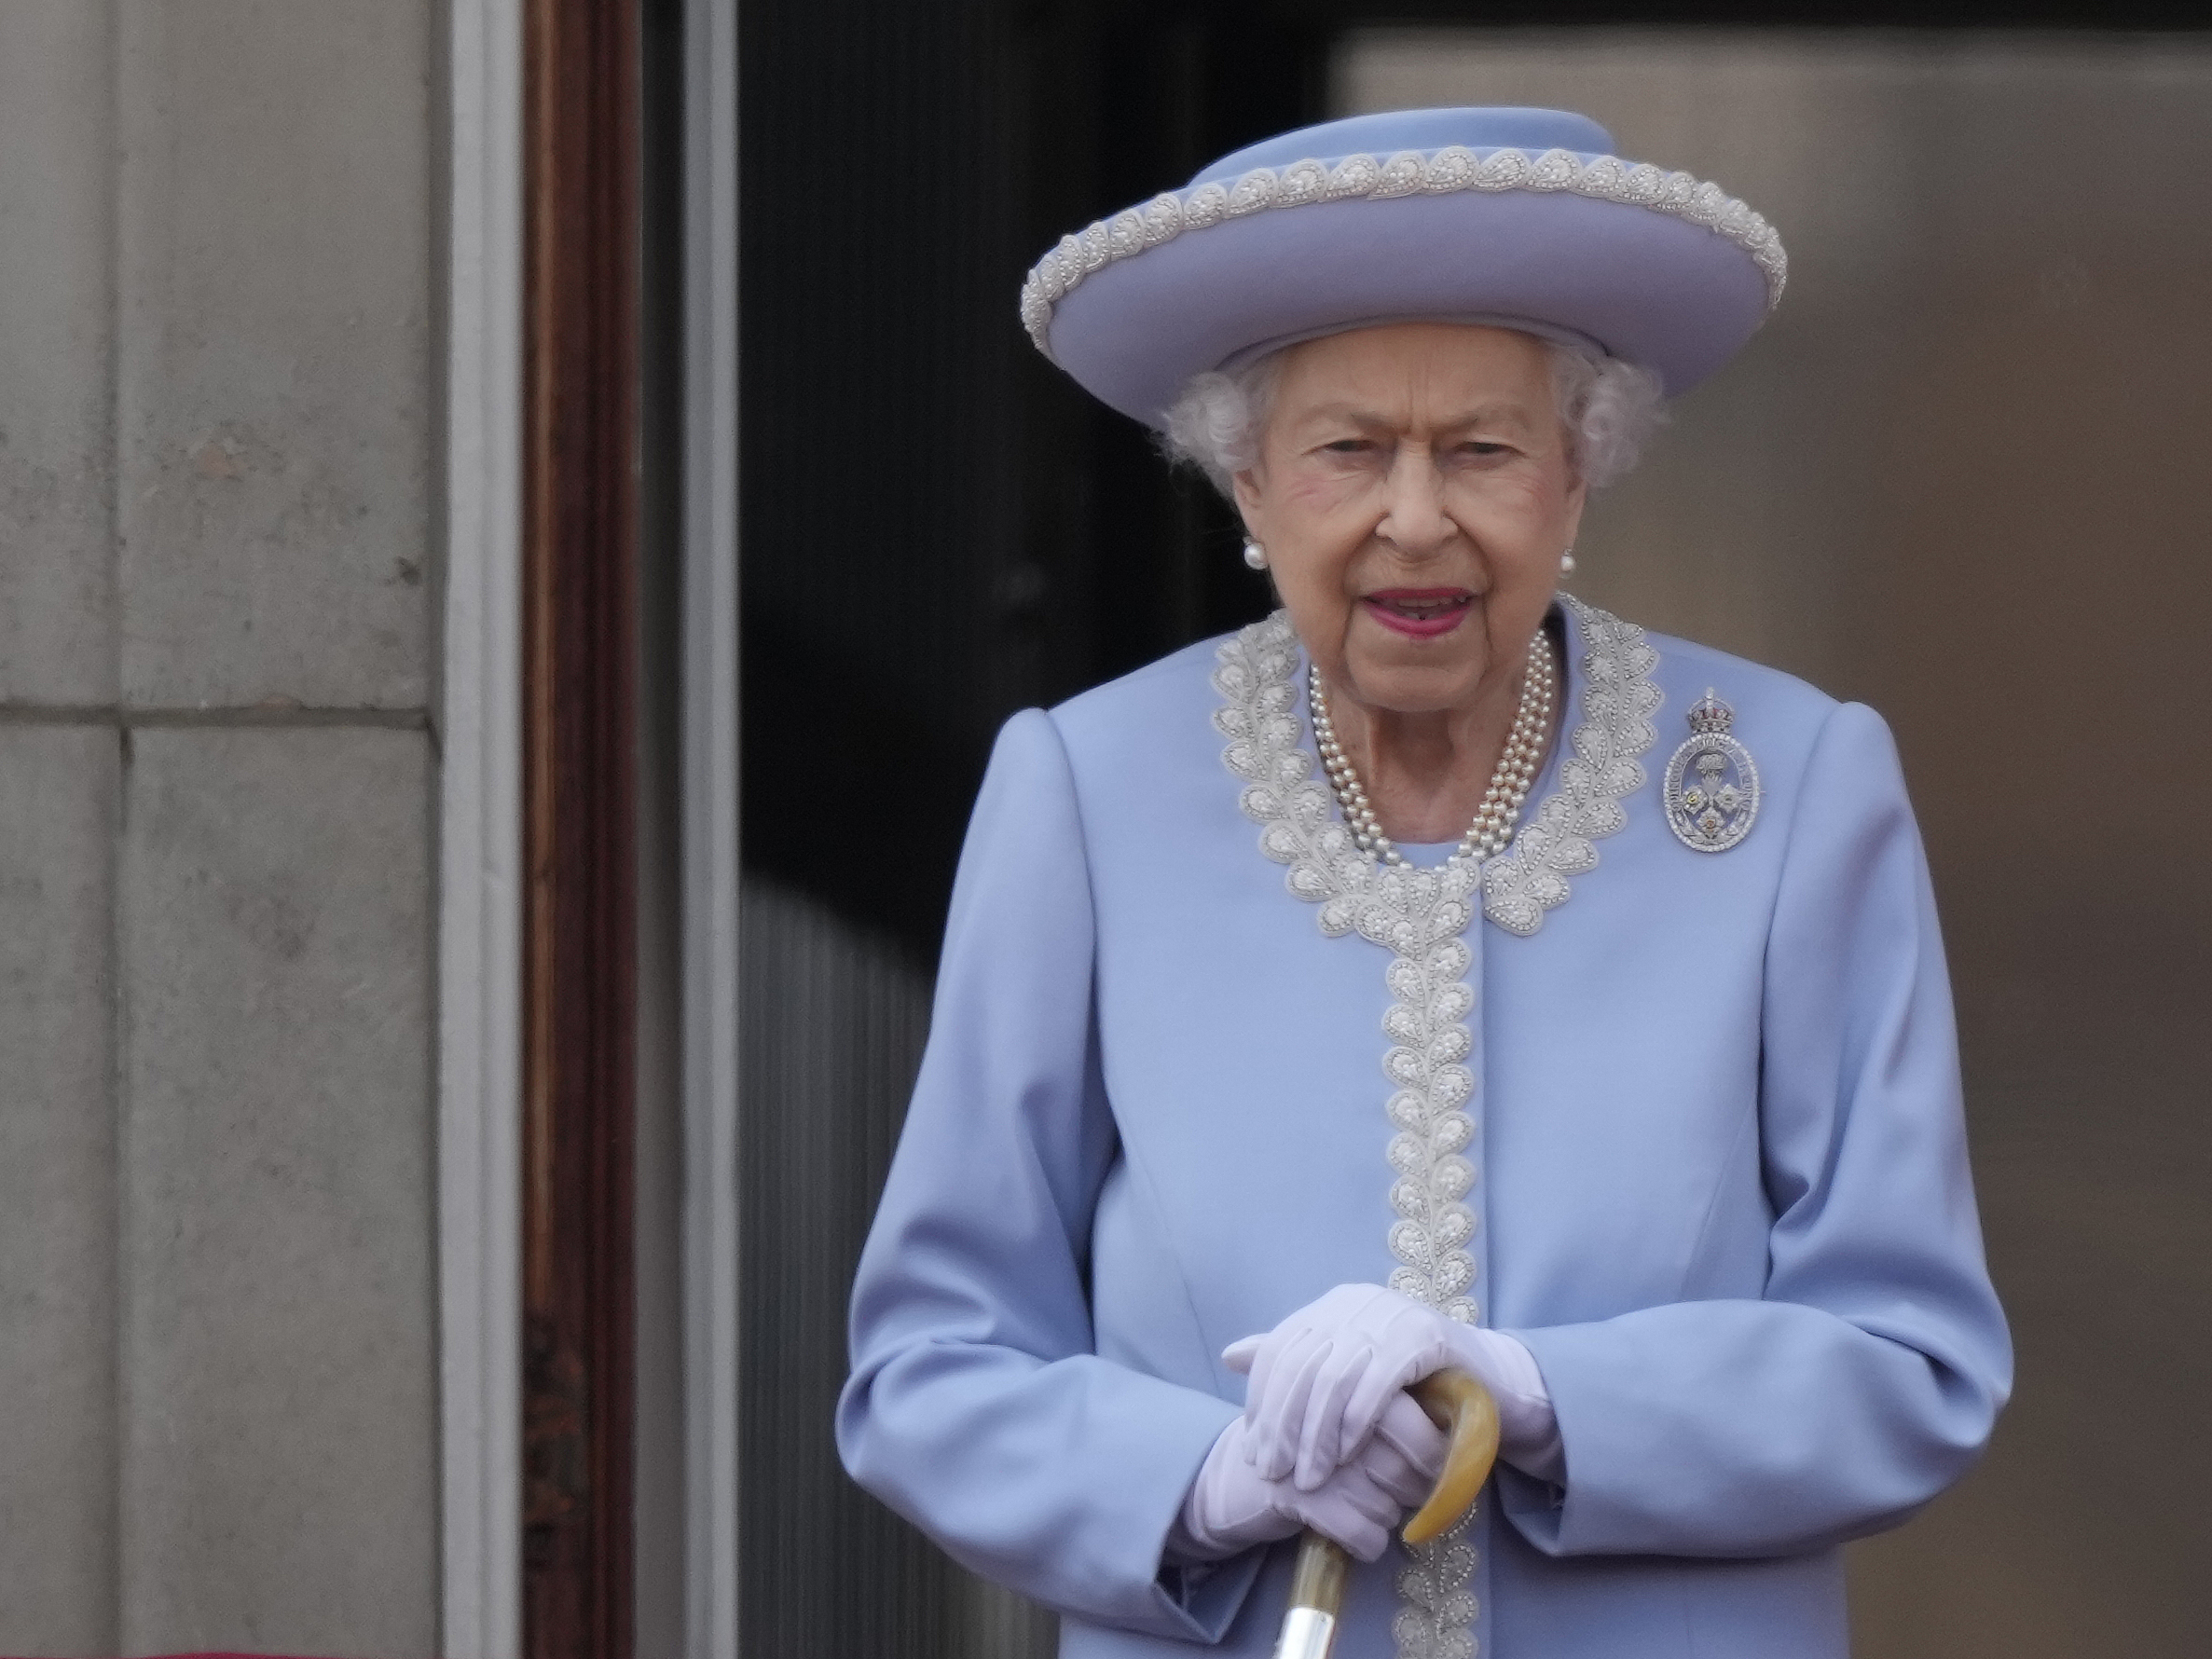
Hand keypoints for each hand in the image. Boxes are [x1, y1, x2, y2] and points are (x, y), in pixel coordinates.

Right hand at [1173, 1392, 1446, 1563]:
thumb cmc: (1310, 1444)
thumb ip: (1398, 1408)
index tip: (1430, 1469)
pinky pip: (1363, 1534)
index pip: (1417, 1426)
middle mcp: (1334, 1419)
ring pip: (1387, 1507)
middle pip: (1407, 1473)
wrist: (1241, 1475)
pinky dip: (1367, 1544)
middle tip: (1399, 1493)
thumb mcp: (1345, 1415)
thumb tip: (1466, 1421)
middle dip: (1411, 1493)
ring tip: (1365, 1507)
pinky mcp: (1296, 1495)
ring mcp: (1314, 1456)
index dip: (1433, 1457)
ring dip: (1384, 1518)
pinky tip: (1355, 1535)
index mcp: (1350, 1389)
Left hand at [1222, 1283, 1556, 1490]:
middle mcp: (1356, 1301)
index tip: (1253, 1452)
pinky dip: (1357, 1421)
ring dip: (1316, 1435)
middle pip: (1300, 1366)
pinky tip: (1347, 1456)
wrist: (1490, 1383)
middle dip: (1281, 1426)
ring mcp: (1390, 1313)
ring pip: (1333, 1378)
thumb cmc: (1413, 1386)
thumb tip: (1231, 1356)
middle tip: (1273, 1474)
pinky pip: (1377, 1380)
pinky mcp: (1424, 1334)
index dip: (1261, 1403)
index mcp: (1331, 1306)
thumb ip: (1295, 1363)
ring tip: (1309, 1480)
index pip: (1278, 1352)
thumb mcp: (1347, 1373)